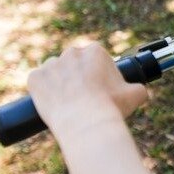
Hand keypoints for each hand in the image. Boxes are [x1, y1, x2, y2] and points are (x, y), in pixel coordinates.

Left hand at [27, 42, 147, 132]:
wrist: (84, 122)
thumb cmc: (110, 107)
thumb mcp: (136, 95)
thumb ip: (138, 87)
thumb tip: (139, 90)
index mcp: (95, 51)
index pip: (96, 58)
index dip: (99, 72)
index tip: (100, 86)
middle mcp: (71, 53)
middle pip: (75, 62)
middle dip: (79, 75)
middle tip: (85, 95)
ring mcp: (51, 64)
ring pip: (56, 71)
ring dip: (61, 81)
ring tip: (69, 101)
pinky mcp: (35, 78)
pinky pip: (39, 82)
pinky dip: (44, 91)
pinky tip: (55, 102)